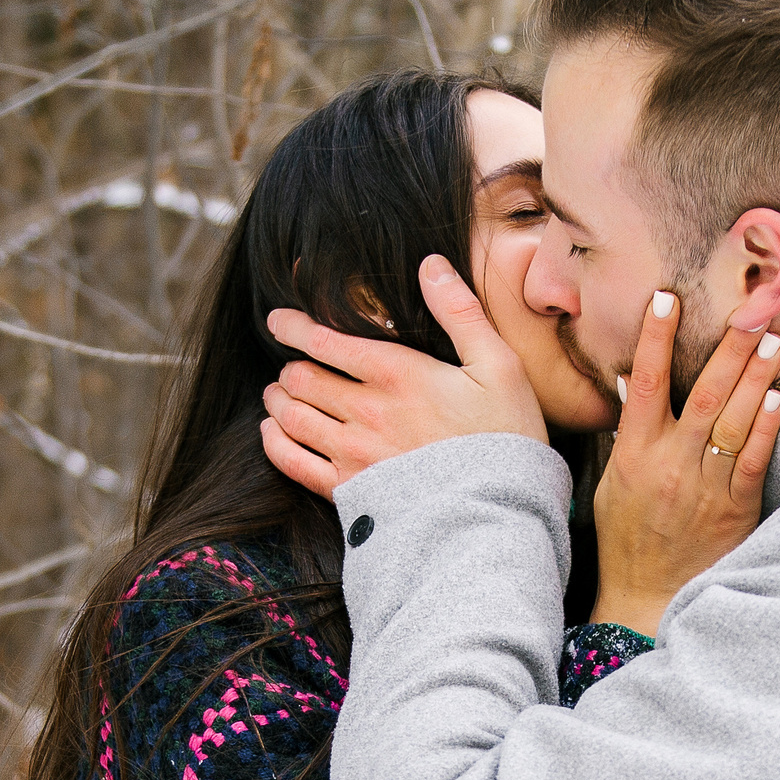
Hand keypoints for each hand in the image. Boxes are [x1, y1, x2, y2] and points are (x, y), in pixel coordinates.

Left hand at [259, 255, 546, 497]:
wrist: (500, 514)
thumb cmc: (506, 437)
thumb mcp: (499, 366)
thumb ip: (460, 312)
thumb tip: (430, 265)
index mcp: (398, 374)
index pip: (326, 341)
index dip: (294, 327)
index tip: (279, 321)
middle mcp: (367, 411)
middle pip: (302, 378)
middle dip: (290, 366)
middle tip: (290, 364)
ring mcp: (354, 454)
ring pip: (292, 416)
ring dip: (278, 399)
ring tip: (278, 393)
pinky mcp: (350, 492)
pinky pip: (293, 463)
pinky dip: (274, 442)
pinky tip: (273, 431)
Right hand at [587, 291, 779, 635]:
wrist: (647, 598)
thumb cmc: (628, 538)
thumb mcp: (613, 483)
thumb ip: (629, 433)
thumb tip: (634, 382)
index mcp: (634, 454)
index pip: (645, 384)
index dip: (656, 338)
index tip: (667, 298)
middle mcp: (670, 465)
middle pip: (704, 396)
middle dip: (729, 349)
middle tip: (751, 309)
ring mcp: (704, 487)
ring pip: (734, 423)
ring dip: (756, 378)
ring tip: (773, 339)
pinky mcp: (734, 510)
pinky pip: (753, 462)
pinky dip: (767, 429)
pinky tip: (779, 399)